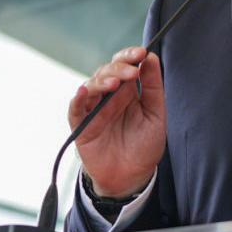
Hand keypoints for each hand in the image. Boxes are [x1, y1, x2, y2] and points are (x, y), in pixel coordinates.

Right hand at [69, 45, 164, 197]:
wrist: (132, 178)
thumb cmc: (144, 147)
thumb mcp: (156, 115)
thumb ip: (153, 87)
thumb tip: (151, 58)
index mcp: (126, 91)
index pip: (124, 65)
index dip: (130, 56)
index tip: (142, 53)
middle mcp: (108, 97)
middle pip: (106, 71)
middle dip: (118, 67)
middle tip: (132, 71)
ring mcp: (93, 109)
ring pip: (91, 85)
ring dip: (101, 81)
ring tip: (114, 84)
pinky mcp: (81, 125)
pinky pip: (75, 108)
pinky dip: (78, 99)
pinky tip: (84, 91)